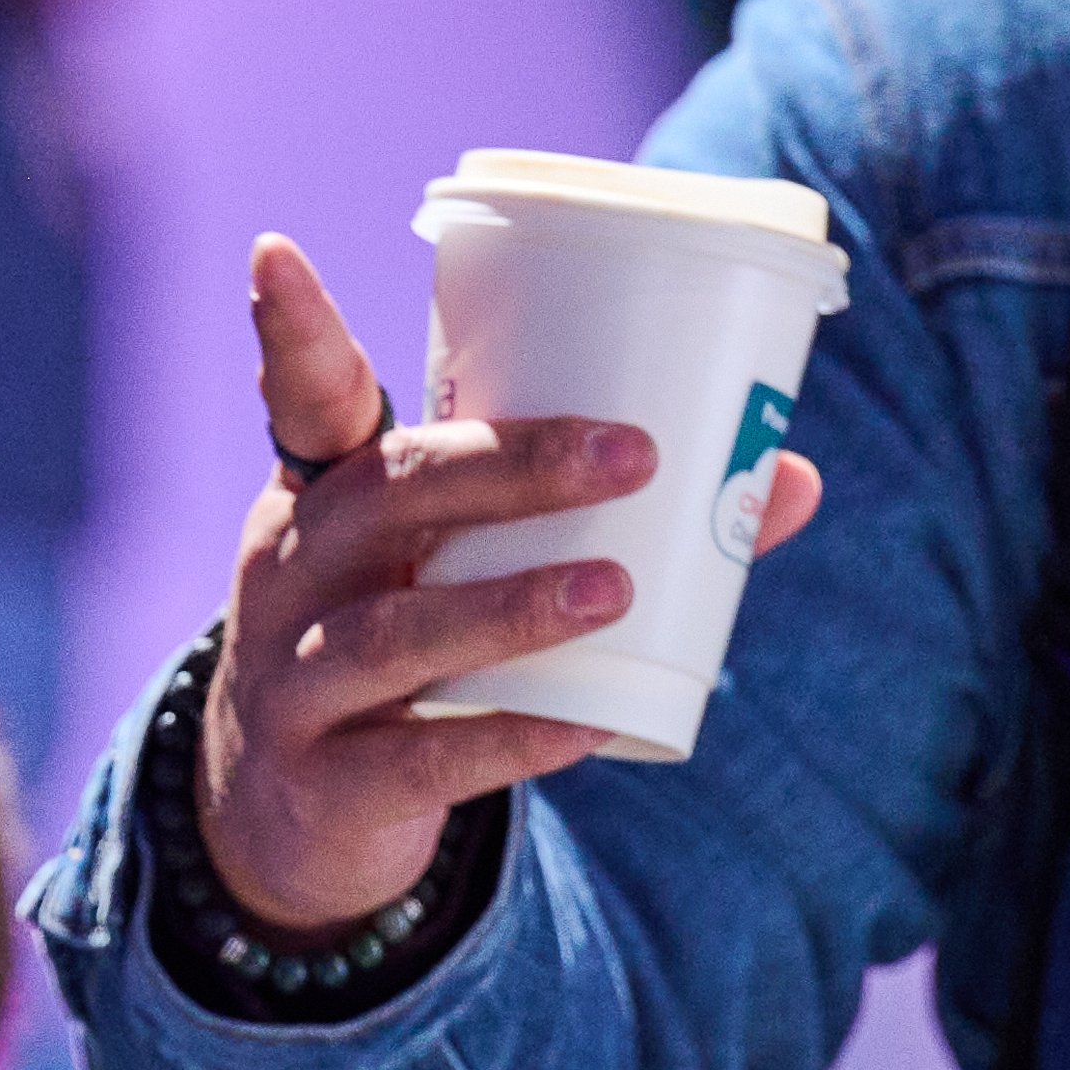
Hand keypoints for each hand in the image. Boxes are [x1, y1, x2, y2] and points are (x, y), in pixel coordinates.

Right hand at [203, 234, 818, 931]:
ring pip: (395, 633)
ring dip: (511, 607)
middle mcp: (292, 574)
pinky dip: (508, 742)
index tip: (276, 249)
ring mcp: (292, 682)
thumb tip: (793, 477)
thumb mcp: (458, 571)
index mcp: (327, 497)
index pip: (305, 399)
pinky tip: (584, 730)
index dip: (292, 328)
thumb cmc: (410, 647)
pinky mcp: (323, 784)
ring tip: (616, 588)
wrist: (294, 820)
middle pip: (389, 499)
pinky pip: (417, 761)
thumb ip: (601, 521)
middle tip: (635, 456)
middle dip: (511, 467)